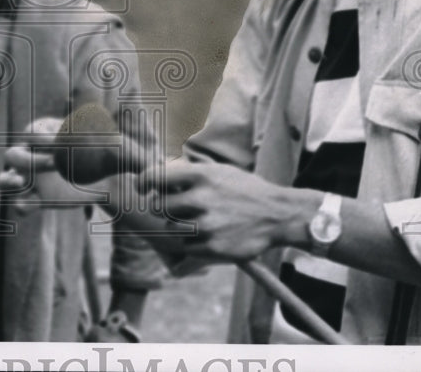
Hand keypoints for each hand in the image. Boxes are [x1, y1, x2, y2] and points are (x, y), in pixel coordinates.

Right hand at [0, 117, 105, 211]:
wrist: (111, 181)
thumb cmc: (108, 153)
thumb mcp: (113, 143)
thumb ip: (114, 139)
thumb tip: (123, 127)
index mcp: (45, 133)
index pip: (32, 133)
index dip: (43, 139)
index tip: (61, 146)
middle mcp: (32, 154)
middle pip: (13, 155)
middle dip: (30, 160)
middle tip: (56, 164)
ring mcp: (31, 178)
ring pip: (4, 179)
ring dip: (7, 181)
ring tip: (19, 183)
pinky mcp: (36, 199)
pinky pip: (19, 204)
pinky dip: (21, 206)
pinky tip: (30, 205)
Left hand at [138, 158, 310, 263]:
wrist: (278, 214)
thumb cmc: (244, 190)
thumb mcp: (218, 171)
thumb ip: (188, 173)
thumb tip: (156, 175)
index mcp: (201, 175)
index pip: (156, 177)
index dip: (144, 182)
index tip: (142, 187)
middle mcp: (202, 199)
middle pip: (159, 206)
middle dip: (162, 207)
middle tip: (171, 208)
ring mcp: (208, 225)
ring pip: (171, 229)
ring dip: (177, 227)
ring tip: (194, 222)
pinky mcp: (214, 248)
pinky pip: (187, 249)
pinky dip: (191, 245)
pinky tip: (206, 237)